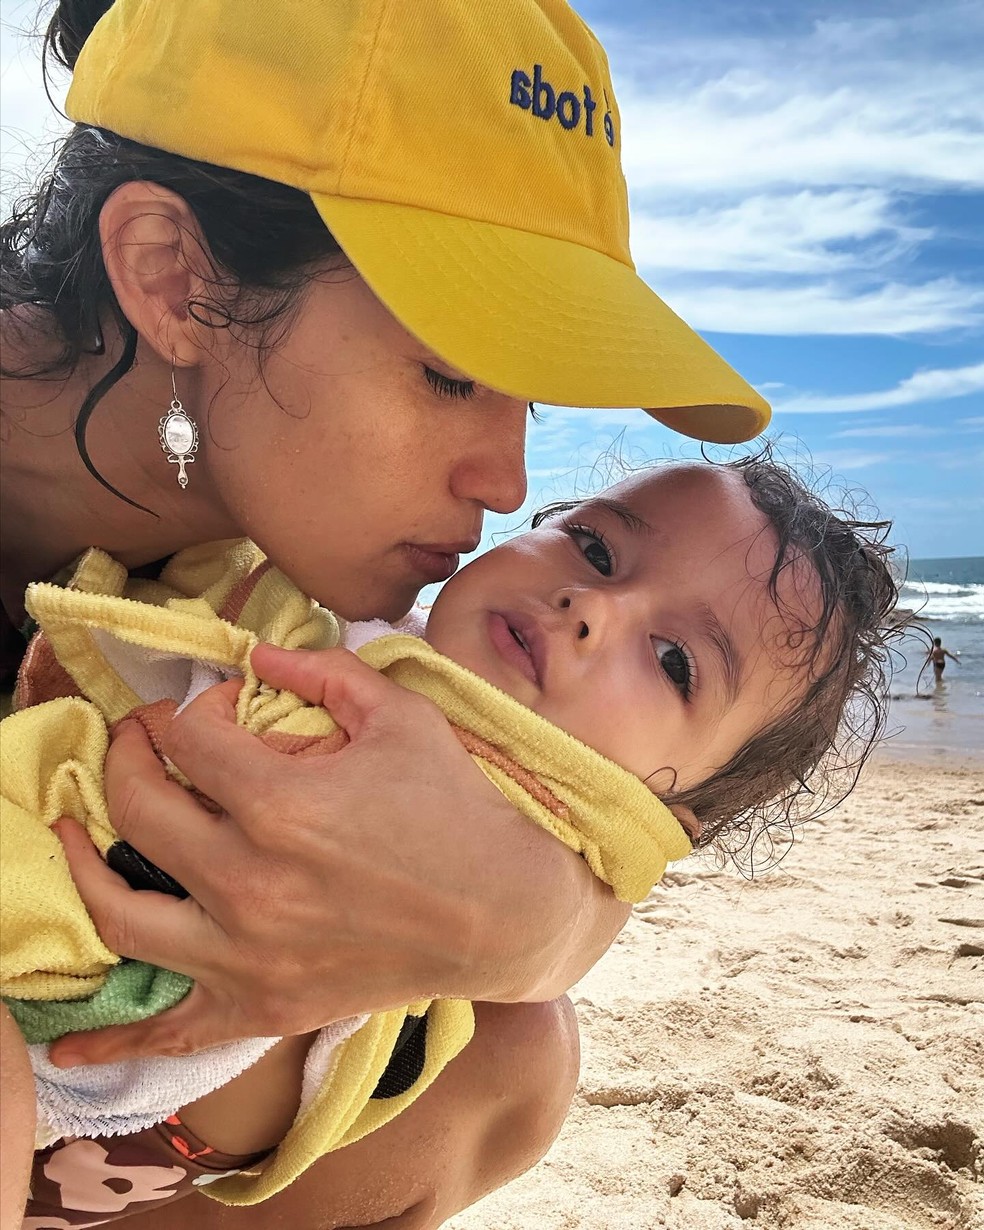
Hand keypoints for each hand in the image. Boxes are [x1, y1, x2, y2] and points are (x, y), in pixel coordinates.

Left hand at [50, 646, 628, 1065]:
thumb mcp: (401, 716)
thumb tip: (255, 654)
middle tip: (142, 740)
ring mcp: (246, 952)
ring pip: (121, 909)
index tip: (226, 705)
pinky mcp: (261, 1004)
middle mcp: (247, 880)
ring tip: (72, 833)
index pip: (192, 737)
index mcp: (281, 802)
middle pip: (139, 807)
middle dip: (129, 756)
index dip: (199, 707)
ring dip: (84, 863)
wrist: (503, 912)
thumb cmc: (457, 806)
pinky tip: (68, 1045)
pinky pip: (170, 1026)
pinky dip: (115, 1038)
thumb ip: (325, 670)